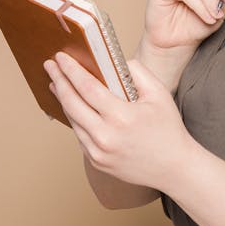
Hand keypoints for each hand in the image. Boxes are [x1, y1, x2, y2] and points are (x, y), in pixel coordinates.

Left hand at [43, 52, 193, 191]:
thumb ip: (138, 72)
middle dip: (59, 80)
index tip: (60, 57)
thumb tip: (114, 61)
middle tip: (50, 65)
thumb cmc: (168, 129)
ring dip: (62, 99)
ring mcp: (98, 152)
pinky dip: (75, 117)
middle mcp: (106, 136)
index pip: (87, 88)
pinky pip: (80, 135)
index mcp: (121, 117)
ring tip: (57, 83)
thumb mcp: (159, 94)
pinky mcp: (96, 162)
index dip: (71, 70)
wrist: (174, 168)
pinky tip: (73, 106)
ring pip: (73, 120)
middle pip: (72, 103)